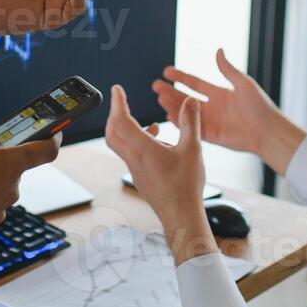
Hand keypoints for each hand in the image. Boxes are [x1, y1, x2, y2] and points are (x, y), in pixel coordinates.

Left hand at [104, 85, 217, 264]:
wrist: (180, 216)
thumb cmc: (186, 185)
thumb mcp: (193, 148)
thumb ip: (191, 122)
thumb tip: (190, 101)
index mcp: (143, 148)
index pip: (121, 120)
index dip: (117, 102)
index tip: (116, 90)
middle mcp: (134, 158)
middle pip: (113, 132)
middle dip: (116, 115)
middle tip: (123, 103)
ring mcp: (135, 170)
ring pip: (122, 145)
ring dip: (130, 130)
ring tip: (155, 125)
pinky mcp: (141, 179)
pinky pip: (133, 156)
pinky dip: (140, 144)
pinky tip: (162, 147)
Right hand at [152, 49, 305, 174]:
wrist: (268, 132)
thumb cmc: (260, 106)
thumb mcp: (243, 83)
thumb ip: (227, 70)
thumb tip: (218, 50)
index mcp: (220, 93)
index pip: (195, 83)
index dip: (181, 77)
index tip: (166, 72)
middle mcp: (213, 107)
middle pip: (186, 97)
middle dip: (171, 91)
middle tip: (155, 86)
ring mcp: (211, 121)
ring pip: (186, 112)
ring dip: (173, 105)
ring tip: (159, 98)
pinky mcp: (211, 136)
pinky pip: (191, 128)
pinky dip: (180, 122)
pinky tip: (168, 115)